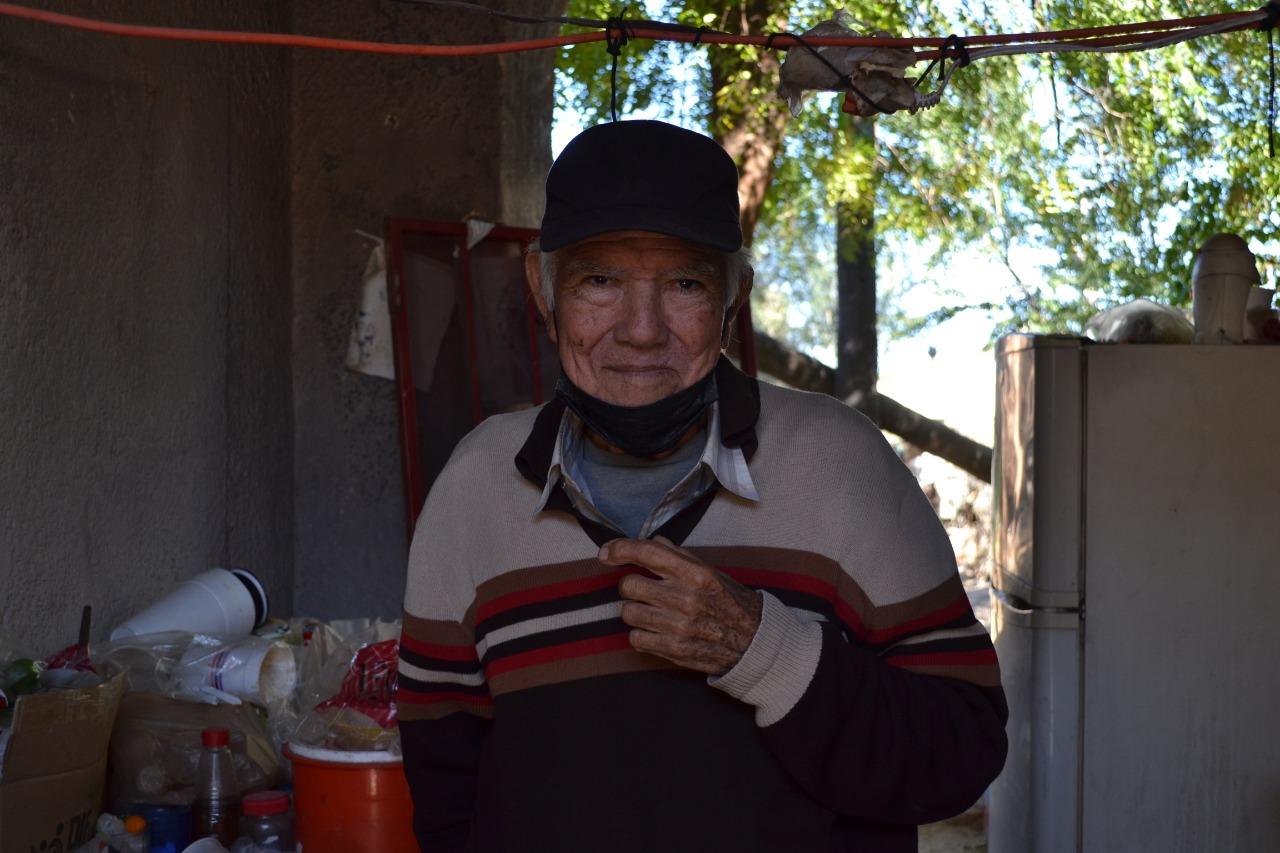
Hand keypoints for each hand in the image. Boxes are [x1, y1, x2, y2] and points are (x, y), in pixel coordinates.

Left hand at [600, 536, 762, 675]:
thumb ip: (679, 556)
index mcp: (695, 574)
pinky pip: (635, 639)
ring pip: (628, 612)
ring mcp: (679, 626)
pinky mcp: (674, 650)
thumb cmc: (730, 603)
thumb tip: (651, 541)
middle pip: (629, 585)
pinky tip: (655, 630)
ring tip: (652, 611)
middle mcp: (685, 598)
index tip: (605, 552)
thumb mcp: (711, 572)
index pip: (647, 553)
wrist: (753, 642)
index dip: (620, 549)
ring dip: (634, 610)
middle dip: (631, 586)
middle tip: (644, 590)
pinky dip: (641, 634)